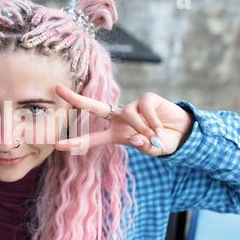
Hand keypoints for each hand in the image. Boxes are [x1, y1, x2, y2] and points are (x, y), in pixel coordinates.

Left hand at [53, 85, 193, 156]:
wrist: (182, 134)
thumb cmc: (161, 143)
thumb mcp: (150, 150)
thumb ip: (142, 146)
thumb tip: (136, 138)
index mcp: (115, 134)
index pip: (91, 138)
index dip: (75, 143)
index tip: (57, 145)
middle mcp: (119, 118)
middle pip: (94, 107)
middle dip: (76, 99)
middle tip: (56, 89)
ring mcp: (132, 106)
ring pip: (128, 113)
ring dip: (142, 127)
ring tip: (155, 136)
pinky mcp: (147, 98)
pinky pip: (144, 108)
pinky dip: (153, 121)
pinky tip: (160, 128)